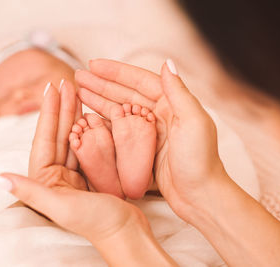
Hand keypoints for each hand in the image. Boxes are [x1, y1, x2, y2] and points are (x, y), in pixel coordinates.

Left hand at [0, 80, 144, 242]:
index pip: (45, 140)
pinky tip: (93, 115)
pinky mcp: (93, 174)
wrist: (126, 233)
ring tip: (77, 93)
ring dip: (75, 115)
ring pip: (74, 138)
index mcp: (46, 181)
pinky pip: (90, 147)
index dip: (48, 113)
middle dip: (62, 108)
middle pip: (59, 135)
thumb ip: (31, 191)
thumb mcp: (61, 207)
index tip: (51, 88)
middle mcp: (58, 176)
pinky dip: (91, 130)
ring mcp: (76, 174)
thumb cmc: (96, 223)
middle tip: (66, 82)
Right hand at [75, 59, 227, 220]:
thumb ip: (178, 92)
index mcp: (173, 104)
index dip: (116, 72)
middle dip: (102, 84)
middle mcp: (160, 114)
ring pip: (120, 111)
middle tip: (79, 77)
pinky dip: (105, 124)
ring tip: (79, 92)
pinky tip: (90, 118)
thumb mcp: (193, 122)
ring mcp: (150, 132)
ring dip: (100, 101)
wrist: (200, 196)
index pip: (140, 81)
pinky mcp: (143, 149)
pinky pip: (120, 132)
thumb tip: (167, 62)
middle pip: (126, 94)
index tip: (93, 64)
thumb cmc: (200, 160)